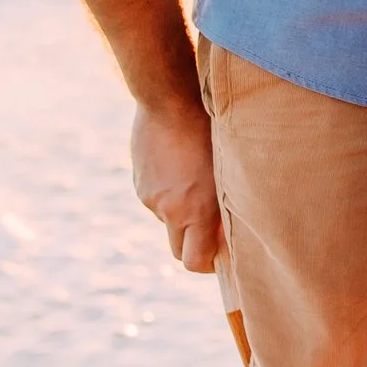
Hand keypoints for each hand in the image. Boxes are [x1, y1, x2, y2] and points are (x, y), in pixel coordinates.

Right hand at [132, 102, 221, 273]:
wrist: (170, 101)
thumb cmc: (212, 132)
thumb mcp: (227, 171)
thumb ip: (223, 207)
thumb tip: (228, 235)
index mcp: (196, 211)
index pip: (194, 262)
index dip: (207, 265)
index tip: (219, 257)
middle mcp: (170, 210)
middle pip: (178, 250)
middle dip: (193, 247)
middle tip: (211, 233)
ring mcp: (150, 198)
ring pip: (168, 221)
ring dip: (182, 214)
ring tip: (197, 182)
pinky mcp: (139, 183)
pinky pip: (157, 200)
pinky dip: (168, 193)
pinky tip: (180, 166)